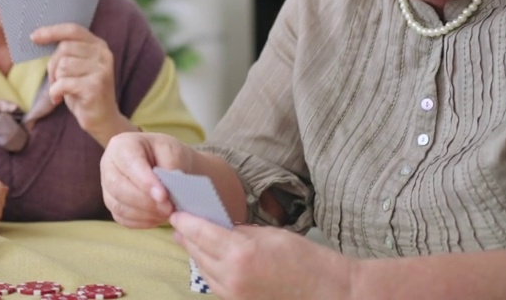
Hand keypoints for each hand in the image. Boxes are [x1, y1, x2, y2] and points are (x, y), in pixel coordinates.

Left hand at [34, 23, 128, 144]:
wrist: (103, 120)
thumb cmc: (83, 93)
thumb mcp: (76, 67)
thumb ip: (67, 52)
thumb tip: (38, 36)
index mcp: (99, 46)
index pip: (73, 30)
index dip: (52, 31)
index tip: (34, 37)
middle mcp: (103, 54)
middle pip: (64, 48)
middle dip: (53, 66)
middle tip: (55, 81)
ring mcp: (101, 70)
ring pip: (63, 65)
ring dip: (56, 80)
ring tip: (63, 90)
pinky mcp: (96, 86)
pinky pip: (63, 82)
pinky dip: (55, 92)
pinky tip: (59, 99)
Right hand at [100, 131, 195, 227]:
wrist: (166, 163)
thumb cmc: (167, 154)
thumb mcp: (173, 152)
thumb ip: (168, 169)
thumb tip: (162, 196)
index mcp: (122, 145)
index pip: (129, 163)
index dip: (145, 182)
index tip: (163, 196)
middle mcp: (108, 165)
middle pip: (117, 187)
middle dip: (145, 201)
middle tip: (168, 207)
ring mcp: (107, 186)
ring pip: (118, 206)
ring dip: (145, 214)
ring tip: (166, 212)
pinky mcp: (113, 203)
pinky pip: (122, 218)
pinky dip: (141, 222)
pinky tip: (157, 217)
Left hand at [171, 213, 354, 299]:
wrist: (329, 292)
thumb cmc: (305, 258)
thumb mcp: (269, 234)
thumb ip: (238, 231)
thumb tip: (216, 227)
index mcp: (239, 253)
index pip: (200, 233)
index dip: (185, 221)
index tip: (176, 213)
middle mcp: (231, 276)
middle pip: (197, 252)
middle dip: (186, 236)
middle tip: (178, 223)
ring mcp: (234, 294)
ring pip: (203, 270)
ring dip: (195, 254)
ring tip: (188, 239)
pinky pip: (215, 283)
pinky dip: (208, 270)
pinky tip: (208, 259)